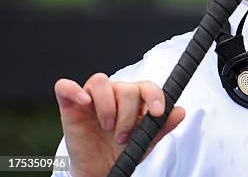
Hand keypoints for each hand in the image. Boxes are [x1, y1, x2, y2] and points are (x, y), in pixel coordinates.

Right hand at [54, 73, 184, 176]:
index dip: (154, 96)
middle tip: (122, 137)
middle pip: (125, 88)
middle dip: (128, 115)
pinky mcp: (70, 105)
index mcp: (135, 98)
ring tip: (108, 127)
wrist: (100, 169)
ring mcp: (92, 97)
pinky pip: (66, 87)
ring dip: (107, 106)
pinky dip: (74, 90)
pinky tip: (84, 102)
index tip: (157, 113)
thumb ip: (162, 125)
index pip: (147, 86)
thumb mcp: (146, 140)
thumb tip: (180, 111)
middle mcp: (115, 93)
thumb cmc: (122, 150)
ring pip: (100, 81)